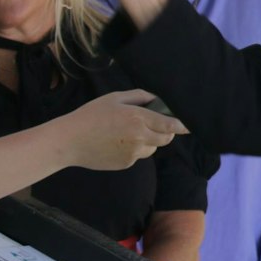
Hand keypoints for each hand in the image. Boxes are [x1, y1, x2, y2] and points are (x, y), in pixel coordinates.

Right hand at [59, 90, 184, 169]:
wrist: (70, 141)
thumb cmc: (91, 115)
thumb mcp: (115, 98)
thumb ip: (139, 97)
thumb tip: (157, 99)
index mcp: (138, 118)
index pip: (170, 124)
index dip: (182, 126)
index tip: (190, 125)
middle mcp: (140, 137)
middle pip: (165, 138)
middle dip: (164, 131)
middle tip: (151, 124)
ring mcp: (133, 153)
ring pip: (152, 147)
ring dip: (147, 141)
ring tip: (125, 133)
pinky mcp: (126, 164)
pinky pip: (138, 156)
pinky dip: (133, 150)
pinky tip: (115, 143)